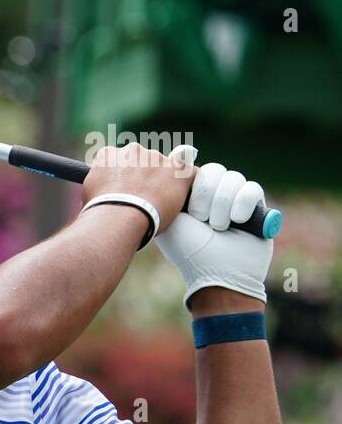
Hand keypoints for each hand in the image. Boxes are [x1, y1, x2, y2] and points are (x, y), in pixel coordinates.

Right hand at [81, 142, 194, 231]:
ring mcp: (157, 158)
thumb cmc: (100, 210)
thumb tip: (104, 187)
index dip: (122, 174)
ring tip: (157, 205)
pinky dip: (188, 184)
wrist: (119, 217)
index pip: (118, 158)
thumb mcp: (88, 191)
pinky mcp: (178, 171)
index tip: (124, 187)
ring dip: (163, 182)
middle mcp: (133, 150)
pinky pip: (191, 173)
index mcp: (109, 154)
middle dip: (144, 177)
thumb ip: (100, 180)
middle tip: (141, 198)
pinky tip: (183, 197)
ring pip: (166, 168)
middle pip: (143, 160)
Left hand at [155, 147, 272, 309]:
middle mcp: (213, 193)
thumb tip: (179, 150)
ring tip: (218, 227)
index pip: (194, 168)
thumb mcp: (169, 215)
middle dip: (206, 196)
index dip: (191, 186)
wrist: (216, 274)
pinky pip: (252, 188)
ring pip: (233, 178)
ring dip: (222, 204)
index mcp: (191, 194)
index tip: (187, 210)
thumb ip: (167, 186)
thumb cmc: (188, 249)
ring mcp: (236, 198)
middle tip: (201, 219)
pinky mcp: (257, 205)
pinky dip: (242, 206)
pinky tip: (237, 222)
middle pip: (214, 170)